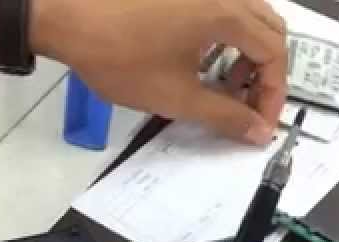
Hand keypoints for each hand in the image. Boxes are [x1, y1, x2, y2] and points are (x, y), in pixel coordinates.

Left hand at [29, 0, 287, 143]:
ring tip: (223, 84)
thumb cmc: (119, 57)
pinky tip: (199, 58)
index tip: (259, 124)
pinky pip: (221, 6)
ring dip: (245, 53)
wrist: (63, 16)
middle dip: (265, 72)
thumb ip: (225, 116)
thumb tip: (259, 132)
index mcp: (226, 12)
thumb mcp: (176, 96)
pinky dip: (225, 34)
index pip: (275, 53)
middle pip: (269, 28)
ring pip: (246, 15)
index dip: (274, 93)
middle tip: (246, 105)